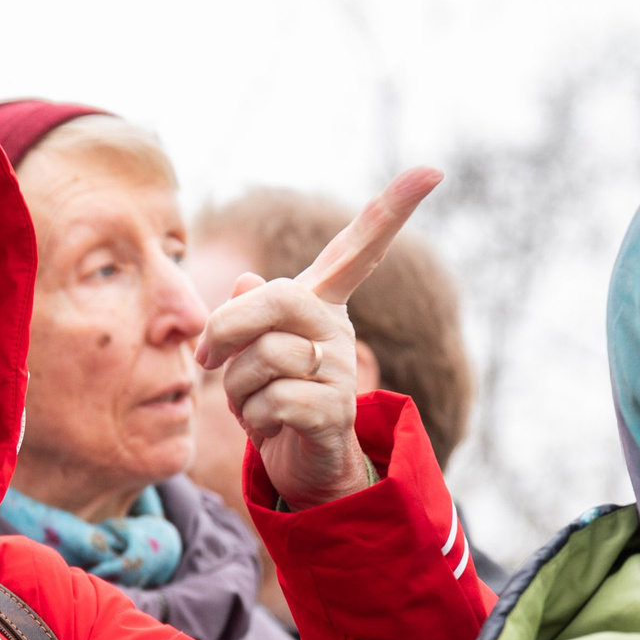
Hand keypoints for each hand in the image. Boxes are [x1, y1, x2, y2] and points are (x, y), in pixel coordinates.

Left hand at [195, 166, 443, 509]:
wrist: (301, 469)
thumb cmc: (271, 400)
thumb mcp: (249, 352)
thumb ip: (245, 312)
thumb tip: (245, 278)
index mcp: (321, 304)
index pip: (359, 247)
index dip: (393, 208)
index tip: (432, 170)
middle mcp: (340, 328)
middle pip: (276, 297)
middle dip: (227, 327)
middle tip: (208, 356)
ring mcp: (343, 369)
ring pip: (263, 358)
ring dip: (236, 388)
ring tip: (252, 405)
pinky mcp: (338, 410)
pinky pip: (275, 400)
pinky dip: (255, 419)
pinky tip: (271, 428)